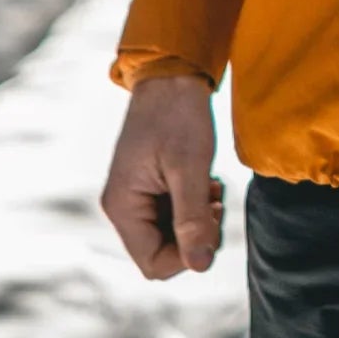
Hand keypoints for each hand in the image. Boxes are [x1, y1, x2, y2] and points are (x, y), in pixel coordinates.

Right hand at [101, 74, 224, 278]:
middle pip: (162, 251)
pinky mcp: (151, 186)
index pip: (153, 263)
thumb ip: (192, 218)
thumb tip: (200, 265)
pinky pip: (173, 214)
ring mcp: (137, 196)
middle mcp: (124, 206)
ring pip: (171, 234)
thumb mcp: (190, 167)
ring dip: (197, 220)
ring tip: (212, 189)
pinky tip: (207, 183)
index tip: (211, 224)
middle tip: (215, 204)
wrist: (172, 72)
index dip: (187, 256)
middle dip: (195, 235)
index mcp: (123, 206)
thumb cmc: (178, 113)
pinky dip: (194, 206)